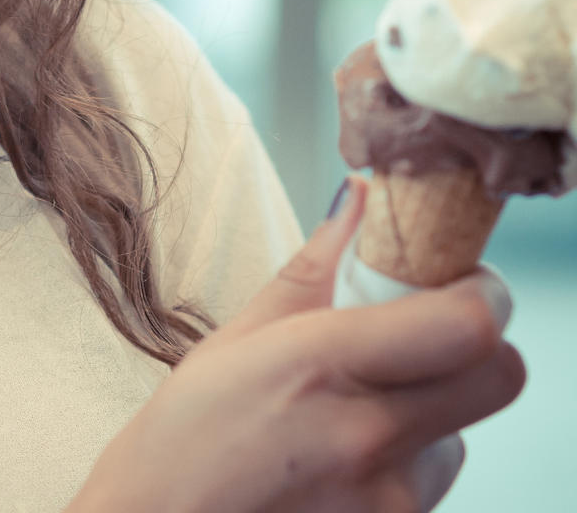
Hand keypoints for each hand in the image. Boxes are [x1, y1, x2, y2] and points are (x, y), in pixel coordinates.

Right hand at [68, 179, 524, 512]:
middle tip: (425, 329)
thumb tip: (360, 200)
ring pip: (464, 435)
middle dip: (475, 343)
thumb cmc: (184, 439)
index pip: (467, 325)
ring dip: (432, 410)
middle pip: (498, 377)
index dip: (481, 292)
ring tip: (353, 409)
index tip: (458, 277)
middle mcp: (370, 439)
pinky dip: (405, 460)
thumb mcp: (237, 339)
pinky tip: (341, 457)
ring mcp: (390, 503)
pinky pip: (432, 484)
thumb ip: (313, 269)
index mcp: (323, 367)